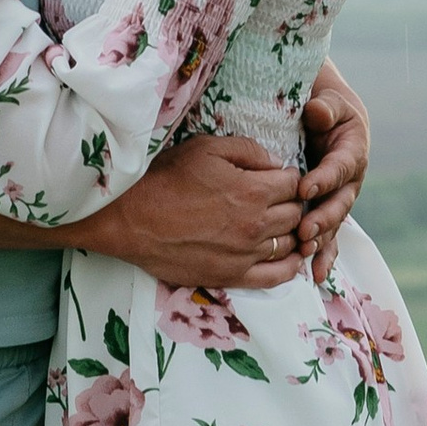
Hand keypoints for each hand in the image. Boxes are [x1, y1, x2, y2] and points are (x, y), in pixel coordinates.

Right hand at [77, 130, 309, 289]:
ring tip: (282, 224)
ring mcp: (246, 254)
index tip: (279, 177)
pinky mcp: (232, 276)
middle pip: (296, 213)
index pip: (294, 183)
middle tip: (279, 199)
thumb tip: (275, 163)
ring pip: (289, 243)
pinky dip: (290, 267)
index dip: (289, 177)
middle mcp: (256, 224)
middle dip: (291, 203)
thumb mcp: (206, 148)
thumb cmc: (165, 180)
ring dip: (291, 231)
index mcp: (253, 190)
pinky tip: (291, 257)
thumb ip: (248, 150)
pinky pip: (276, 277)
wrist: (130, 219)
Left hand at [297, 64, 369, 281]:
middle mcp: (350, 179)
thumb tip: (317, 110)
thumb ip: (324, 106)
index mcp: (352, 151)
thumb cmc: (322, 105)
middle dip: (323, 217)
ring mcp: (341, 198)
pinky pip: (330, 237)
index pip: (339, 166)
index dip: (324, 178)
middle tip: (305, 230)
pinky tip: (315, 275)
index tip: (304, 188)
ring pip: (334, 223)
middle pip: (339, 202)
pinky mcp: (329, 211)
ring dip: (322, 240)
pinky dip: (324, 255)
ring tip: (306, 252)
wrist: (326, 117)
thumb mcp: (326, 100)